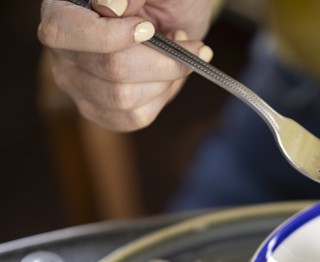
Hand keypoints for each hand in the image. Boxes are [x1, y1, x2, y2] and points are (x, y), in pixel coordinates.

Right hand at [38, 0, 216, 130]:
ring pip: (124, 99)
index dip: (112, 36)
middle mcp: (62, 52)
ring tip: (175, 56)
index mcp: (61, 11)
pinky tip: (166, 78)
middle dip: (161, 59)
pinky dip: (162, 98)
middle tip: (183, 40)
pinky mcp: (101, 111)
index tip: (149, 29)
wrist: (174, 18)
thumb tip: (111, 6)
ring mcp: (78, 85)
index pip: (64, 32)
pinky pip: (134, 118)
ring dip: (165, 80)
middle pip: (110, 69)